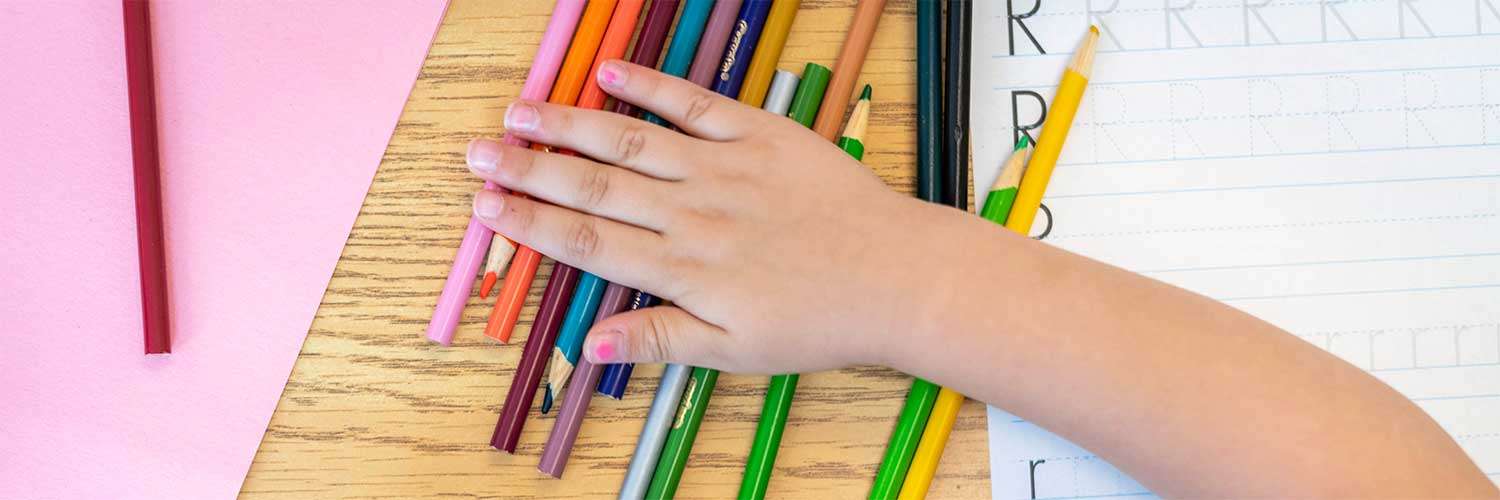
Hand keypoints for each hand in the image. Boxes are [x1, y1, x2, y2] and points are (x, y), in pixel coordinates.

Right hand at [465, 60, 968, 373]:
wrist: (897, 276)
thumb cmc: (818, 321)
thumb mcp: (736, 351)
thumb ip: (661, 339)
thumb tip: (591, 344)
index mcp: (682, 267)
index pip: (587, 240)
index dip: (530, 223)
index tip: (484, 207)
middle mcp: (691, 212)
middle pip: (593, 185)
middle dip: (529, 169)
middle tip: (476, 152)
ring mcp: (724, 168)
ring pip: (631, 141)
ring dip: (569, 124)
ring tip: (518, 112)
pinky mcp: (760, 135)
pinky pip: (696, 103)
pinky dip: (652, 85)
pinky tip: (610, 70)